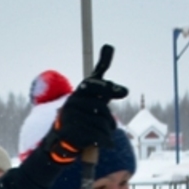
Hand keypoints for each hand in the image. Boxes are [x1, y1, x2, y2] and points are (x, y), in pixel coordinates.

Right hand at [44, 47, 127, 165]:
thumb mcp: (92, 91)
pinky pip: (98, 136)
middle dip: (109, 119)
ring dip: (108, 131)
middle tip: (111, 125)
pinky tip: (106, 143)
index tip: (124, 92)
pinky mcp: (72, 134)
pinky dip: (106, 141)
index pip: (94, 86)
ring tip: (103, 134)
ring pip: (102, 124)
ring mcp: (71, 119)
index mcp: (79, 93)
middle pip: (102, 109)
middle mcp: (72, 103)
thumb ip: (100, 70)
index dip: (109, 88)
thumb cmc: (84, 110)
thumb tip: (109, 45)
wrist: (63, 138)